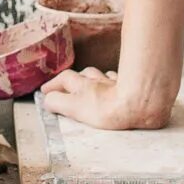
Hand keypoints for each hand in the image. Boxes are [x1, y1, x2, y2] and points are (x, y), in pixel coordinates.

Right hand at [38, 67, 174, 129]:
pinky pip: (117, 79)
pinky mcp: (129, 87)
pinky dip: (111, 80)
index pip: (63, 80)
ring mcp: (113, 82)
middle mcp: (96, 81)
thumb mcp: (75, 108)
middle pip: (80, 74)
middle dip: (70, 79)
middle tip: (63, 84)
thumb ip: (58, 103)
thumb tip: (47, 99)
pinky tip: (113, 82)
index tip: (45, 91)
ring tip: (87, 81)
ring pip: (99, 75)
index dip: (53, 85)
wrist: (138, 105)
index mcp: (82, 86)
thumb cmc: (107, 109)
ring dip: (90, 77)